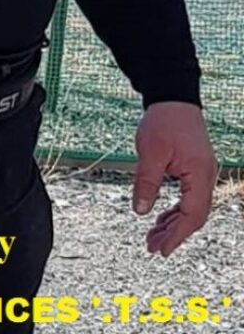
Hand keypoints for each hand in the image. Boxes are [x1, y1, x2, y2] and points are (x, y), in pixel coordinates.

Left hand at [132, 101, 216, 256]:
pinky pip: (189, 197)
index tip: (161, 250)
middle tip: (152, 247)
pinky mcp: (196, 168)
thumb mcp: (149, 152)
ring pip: (192, 208)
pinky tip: (161, 217)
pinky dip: (175, 209)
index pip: (191, 215)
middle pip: (194, 215)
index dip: (176, 235)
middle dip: (173, 233)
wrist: (173, 96)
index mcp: (199, 174)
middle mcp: (207, 176)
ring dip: (173, 223)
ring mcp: (203, 173)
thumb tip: (140, 211)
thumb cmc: (163, 121)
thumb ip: (146, 182)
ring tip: (152, 236)